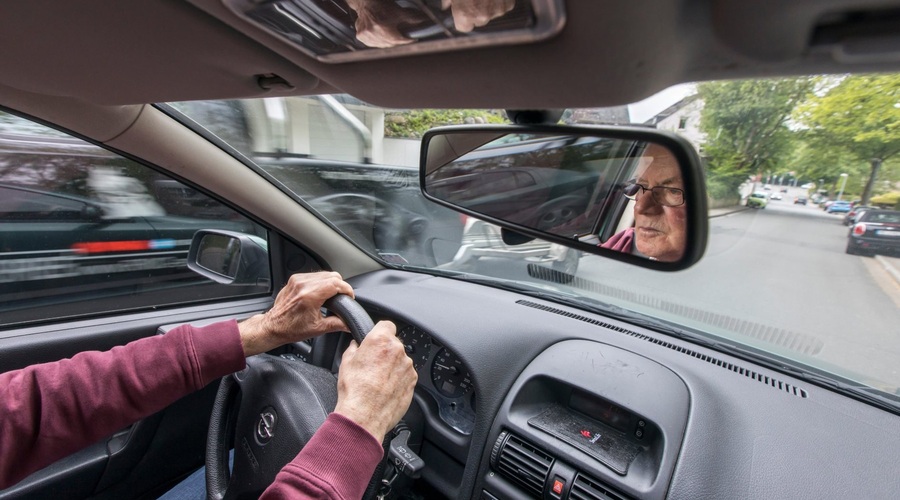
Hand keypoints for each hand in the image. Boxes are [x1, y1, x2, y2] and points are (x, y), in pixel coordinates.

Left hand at [238, 272, 353, 356]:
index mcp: (310, 295)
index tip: (350, 296)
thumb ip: (337, 324)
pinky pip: (314, 275)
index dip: (347, 289)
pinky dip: (321, 282)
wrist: (273, 326)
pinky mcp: (294, 279)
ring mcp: (298, 280)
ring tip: (333, 295)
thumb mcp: (318, 328)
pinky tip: (321, 292)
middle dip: (341, 286)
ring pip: (324, 273)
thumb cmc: (291, 328)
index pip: (336, 283)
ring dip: (332, 282)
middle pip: (332, 276)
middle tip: (343, 297)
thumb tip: (349, 324)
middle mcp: (303, 284)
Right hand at [334, 321, 417, 440]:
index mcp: (380, 340)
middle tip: (372, 365)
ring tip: (377, 381)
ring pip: (400, 360)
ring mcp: (407, 366)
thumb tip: (356, 346)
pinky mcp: (413, 381)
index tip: (376, 339)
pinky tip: (385, 389)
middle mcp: (397, 350)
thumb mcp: (346, 362)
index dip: (380, 332)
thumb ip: (354, 348)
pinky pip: (406, 375)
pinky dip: (398, 379)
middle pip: (394, 344)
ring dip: (392, 367)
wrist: (365, 415)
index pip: (386, 325)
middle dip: (385, 351)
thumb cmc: (355, 390)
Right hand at [346, 0, 423, 47]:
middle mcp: (372, 32)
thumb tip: (424, 22)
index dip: (407, 40)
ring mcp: (365, 35)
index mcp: (382, 26)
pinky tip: (383, 37)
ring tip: (393, 36)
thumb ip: (412, 19)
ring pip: (382, 45)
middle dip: (399, 42)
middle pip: (390, 44)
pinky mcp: (361, 36)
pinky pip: (374, 44)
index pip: (399, 40)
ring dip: (389, 43)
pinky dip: (380, 42)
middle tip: (404, 38)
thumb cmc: (381, 4)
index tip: (413, 40)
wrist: (366, 1)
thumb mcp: (399, 11)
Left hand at [442, 0, 515, 31]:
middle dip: (476, 11)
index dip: (463, 18)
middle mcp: (481, 17)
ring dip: (489, 5)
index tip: (463, 9)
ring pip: (491, 13)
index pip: (464, 27)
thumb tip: (446, 5)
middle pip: (478, 21)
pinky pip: (502, 6)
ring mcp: (497, 11)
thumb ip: (449, 0)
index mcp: (465, 15)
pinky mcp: (508, 4)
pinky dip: (499, 0)